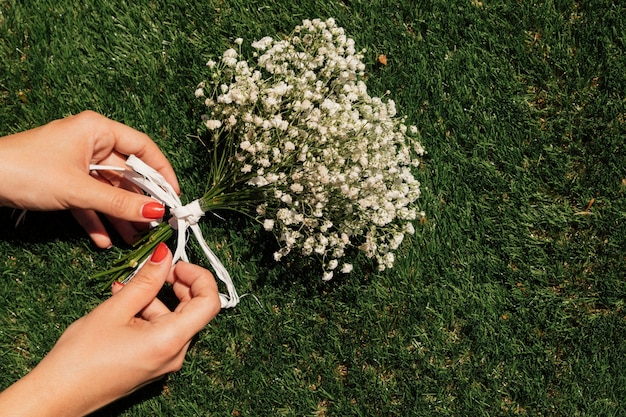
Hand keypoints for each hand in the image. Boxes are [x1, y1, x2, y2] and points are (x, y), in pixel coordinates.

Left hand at [0, 111, 179, 247]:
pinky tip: (104, 241)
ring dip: (120, 216)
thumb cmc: (28, 171)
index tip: (173, 197)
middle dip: (140, 201)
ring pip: (108, 191)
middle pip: (126, 173)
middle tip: (157, 224)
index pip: (143, 148)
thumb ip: (120, 203)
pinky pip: (88, 201)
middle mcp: (90, 143)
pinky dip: (96, 220)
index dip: (162, 172)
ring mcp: (76, 164)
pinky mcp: (62, 182)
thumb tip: (157, 212)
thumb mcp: (80, 189)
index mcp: (98, 130)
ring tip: (135, 240)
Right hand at [0, 243, 220, 416]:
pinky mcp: (152, 364)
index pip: (209, 303)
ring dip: (154, 298)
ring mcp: (164, 361)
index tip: (178, 264)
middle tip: (156, 270)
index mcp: (171, 341)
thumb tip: (165, 256)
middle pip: (193, 310)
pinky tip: (122, 305)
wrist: (58, 397)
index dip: (200, 277)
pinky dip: (146, 314)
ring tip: (123, 289)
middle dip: (177, 285)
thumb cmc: (82, 358)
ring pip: (172, 319)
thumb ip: (145, 281)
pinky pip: (160, 332)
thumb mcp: (115, 310)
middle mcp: (174, 354)